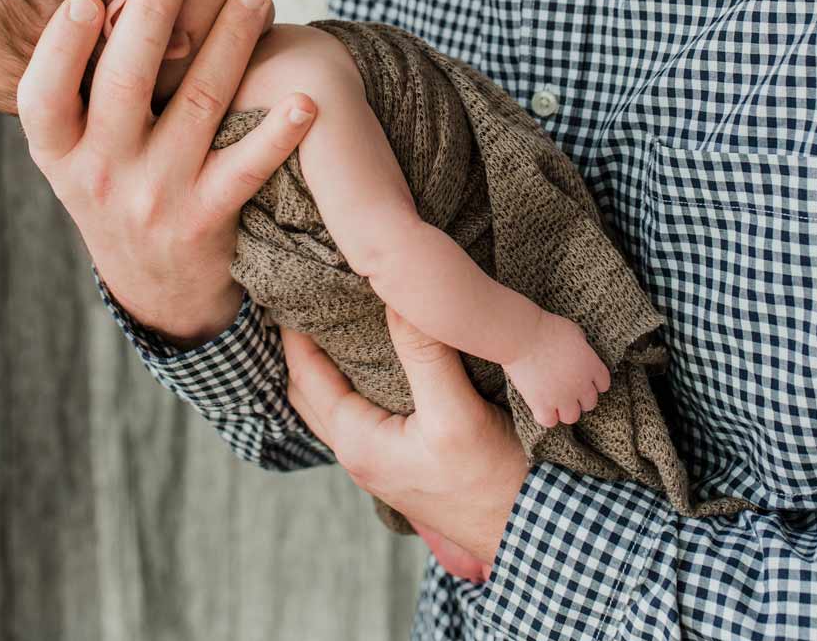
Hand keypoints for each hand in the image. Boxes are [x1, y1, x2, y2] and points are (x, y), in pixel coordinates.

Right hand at [17, 0, 316, 342]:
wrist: (157, 288)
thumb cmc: (118, 184)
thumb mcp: (79, 151)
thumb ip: (87, 88)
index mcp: (60, 152)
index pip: (42, 98)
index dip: (58, 49)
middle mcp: (101, 174)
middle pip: (123, 85)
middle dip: (150, 19)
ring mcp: (155, 196)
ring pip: (197, 106)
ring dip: (230, 43)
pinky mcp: (207, 218)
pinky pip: (246, 169)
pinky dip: (277, 134)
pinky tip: (304, 100)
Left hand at [281, 305, 528, 571]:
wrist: (527, 528)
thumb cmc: (491, 479)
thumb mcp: (455, 412)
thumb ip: (423, 352)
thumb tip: (396, 293)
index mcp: (357, 442)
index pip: (305, 375)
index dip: (293, 330)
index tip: (289, 288)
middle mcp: (358, 453)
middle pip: (309, 390)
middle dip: (300, 346)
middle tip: (303, 298)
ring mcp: (378, 460)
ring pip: (332, 402)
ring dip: (324, 363)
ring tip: (331, 318)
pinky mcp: (400, 459)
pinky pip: (359, 411)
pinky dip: (351, 380)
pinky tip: (370, 357)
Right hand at [502, 310, 610, 428]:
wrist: (522, 336)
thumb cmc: (546, 328)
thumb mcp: (573, 331)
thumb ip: (582, 347)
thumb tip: (581, 354)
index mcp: (591, 365)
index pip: (603, 384)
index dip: (594, 382)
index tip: (583, 378)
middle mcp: (580, 385)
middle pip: (590, 403)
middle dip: (580, 396)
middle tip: (568, 388)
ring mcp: (561, 397)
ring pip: (572, 416)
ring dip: (565, 409)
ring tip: (555, 399)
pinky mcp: (542, 405)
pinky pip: (550, 421)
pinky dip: (547, 416)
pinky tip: (541, 405)